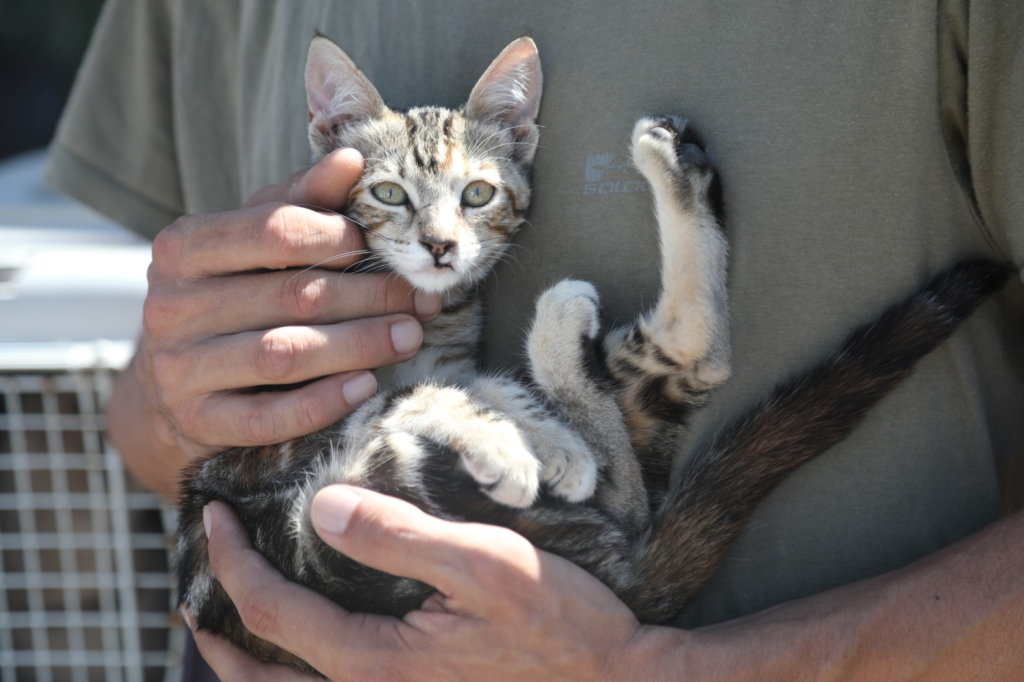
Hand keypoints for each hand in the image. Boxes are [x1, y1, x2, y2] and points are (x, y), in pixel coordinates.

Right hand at [108, 149, 442, 495]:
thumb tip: (351, 157)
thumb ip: (299, 201)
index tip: (384, 247)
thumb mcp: (252, 241)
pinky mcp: (197, 422)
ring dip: (358, 345)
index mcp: (184, 247)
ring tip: (410, 337)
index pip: (273, 230)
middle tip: (422, 300)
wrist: (169, 388)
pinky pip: (268, 417)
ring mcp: (179, 369)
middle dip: (369, 297)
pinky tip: (366, 386)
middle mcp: (171, 306)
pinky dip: (323, 402)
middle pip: (290, 296)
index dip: (338, 237)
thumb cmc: (229, 294)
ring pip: (283, 355)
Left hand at [188, 492, 1023, 680]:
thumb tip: (322, 508)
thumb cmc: (561, 626)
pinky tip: (311, 646)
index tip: (211, 512)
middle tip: (192, 588)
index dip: (230, 560)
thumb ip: (401, 536)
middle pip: (258, 675)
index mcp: (374, 660)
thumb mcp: (486, 564)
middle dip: (215, 629)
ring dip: (247, 663)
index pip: (271, 610)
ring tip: (226, 626)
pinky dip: (299, 671)